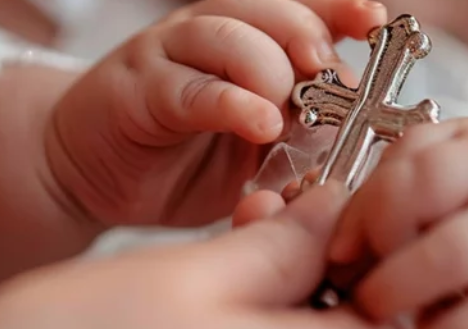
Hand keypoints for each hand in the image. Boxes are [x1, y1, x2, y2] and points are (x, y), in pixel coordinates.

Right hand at [0, 185, 405, 328]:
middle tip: (261, 220)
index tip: (325, 210)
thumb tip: (330, 218)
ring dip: (278, 303)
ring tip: (218, 256)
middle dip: (317, 271)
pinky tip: (197, 308)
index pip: (394, 312)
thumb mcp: (190, 276)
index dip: (368, 251)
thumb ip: (281, 248)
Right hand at [47, 0, 386, 225]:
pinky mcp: (138, 90)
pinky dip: (230, 103)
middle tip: (336, 77)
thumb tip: (358, 136)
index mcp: (248, 42)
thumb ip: (301, 136)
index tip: (374, 21)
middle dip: (311, 37)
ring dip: (270, 69)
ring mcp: (170, 55)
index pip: (302, 12)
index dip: (340, 11)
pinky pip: (190, 88)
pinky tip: (259, 123)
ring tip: (289, 110)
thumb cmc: (183, 161)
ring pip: (229, 36)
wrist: (93, 173)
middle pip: (272, 12)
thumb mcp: (258, 151)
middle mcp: (209, 34)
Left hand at [328, 118, 467, 328]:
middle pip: (415, 193)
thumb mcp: (460, 185)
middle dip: (373, 244)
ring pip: (446, 255)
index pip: (399, 161)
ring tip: (384, 314)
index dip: (357, 212)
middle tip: (358, 284)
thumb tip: (333, 242)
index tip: (340, 253)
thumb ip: (401, 196)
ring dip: (397, 291)